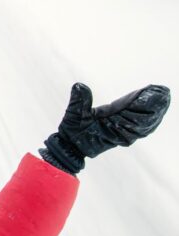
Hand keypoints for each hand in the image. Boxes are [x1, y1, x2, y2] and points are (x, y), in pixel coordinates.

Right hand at [41, 83, 170, 174]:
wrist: (71, 149)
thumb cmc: (73, 133)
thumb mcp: (74, 116)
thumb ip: (79, 101)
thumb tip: (80, 86)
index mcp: (112, 125)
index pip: (133, 113)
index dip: (144, 102)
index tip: (153, 91)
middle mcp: (120, 131)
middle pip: (144, 118)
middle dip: (155, 105)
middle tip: (164, 91)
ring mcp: (122, 133)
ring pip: (144, 123)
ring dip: (155, 112)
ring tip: (163, 97)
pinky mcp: (121, 133)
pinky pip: (140, 129)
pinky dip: (150, 121)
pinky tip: (156, 113)